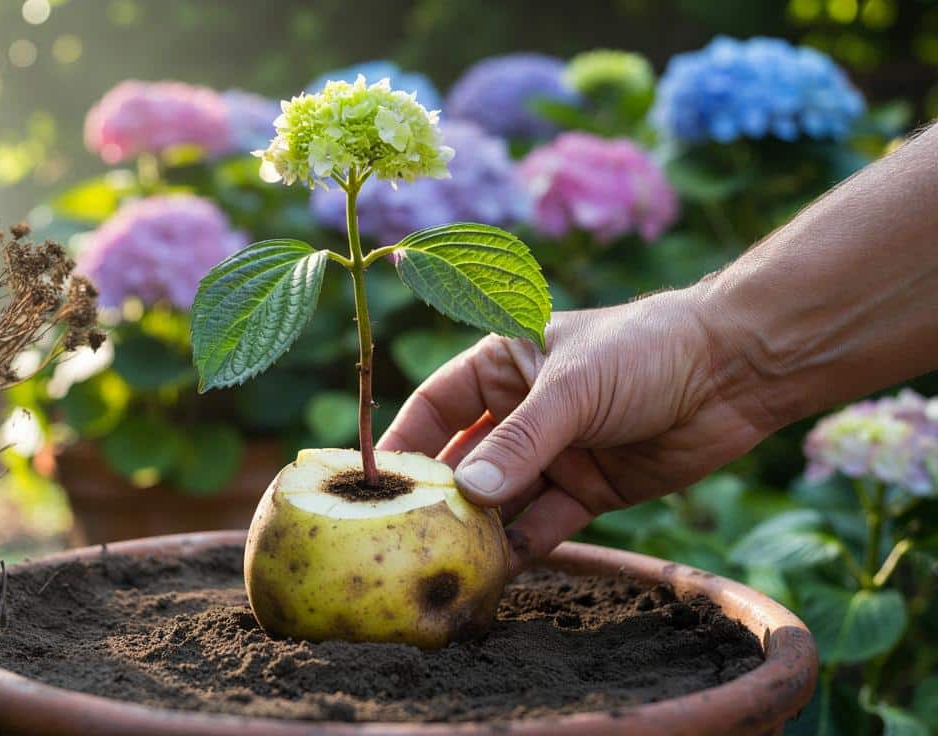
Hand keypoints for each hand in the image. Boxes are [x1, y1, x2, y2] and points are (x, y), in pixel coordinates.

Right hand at [379, 288, 772, 575]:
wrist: (737, 370)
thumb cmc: (646, 350)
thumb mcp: (572, 389)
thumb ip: (520, 443)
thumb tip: (466, 494)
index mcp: (502, 363)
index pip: (434, 406)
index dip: (402, 443)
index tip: (369, 484)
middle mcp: (520, 409)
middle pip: (463, 459)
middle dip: (437, 497)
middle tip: (403, 536)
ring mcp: (554, 452)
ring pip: (502, 498)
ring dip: (479, 528)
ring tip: (446, 562)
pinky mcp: (589, 488)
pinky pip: (545, 523)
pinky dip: (524, 547)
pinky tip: (499, 571)